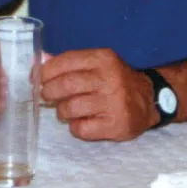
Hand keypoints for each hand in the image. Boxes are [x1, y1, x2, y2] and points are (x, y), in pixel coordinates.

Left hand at [40, 48, 156, 140]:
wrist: (149, 100)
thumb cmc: (116, 81)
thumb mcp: (98, 64)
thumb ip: (70, 63)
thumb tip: (39, 61)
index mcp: (104, 58)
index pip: (65, 61)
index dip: (45, 71)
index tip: (37, 79)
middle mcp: (110, 78)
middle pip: (65, 85)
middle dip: (49, 92)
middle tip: (48, 96)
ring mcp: (114, 102)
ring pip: (70, 108)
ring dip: (62, 111)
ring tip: (68, 110)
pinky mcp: (116, 124)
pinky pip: (81, 128)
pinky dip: (76, 127)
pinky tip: (84, 122)